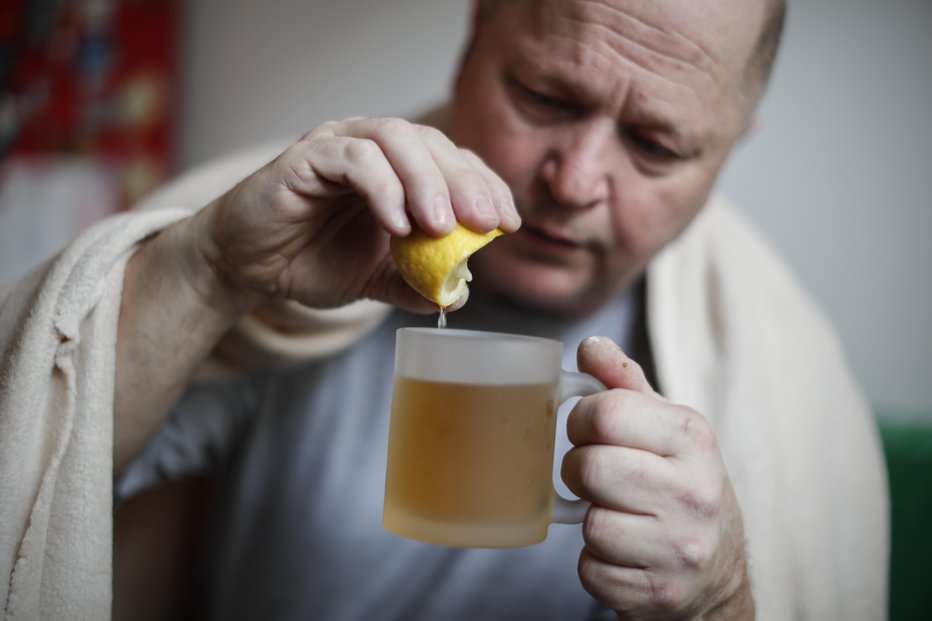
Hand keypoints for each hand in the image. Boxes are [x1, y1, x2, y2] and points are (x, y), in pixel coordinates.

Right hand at [187, 117, 519, 312]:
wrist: (247, 267)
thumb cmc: (309, 260)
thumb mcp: (377, 279)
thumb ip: (417, 281)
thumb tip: (460, 293)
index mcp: (397, 168)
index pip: (453, 161)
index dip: (485, 186)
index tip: (507, 224)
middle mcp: (371, 146)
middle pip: (432, 144)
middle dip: (465, 183)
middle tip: (485, 223)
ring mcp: (338, 145)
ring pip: (396, 139)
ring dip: (427, 181)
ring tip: (442, 227)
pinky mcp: (306, 156)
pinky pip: (354, 158)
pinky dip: (382, 188)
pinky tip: (396, 226)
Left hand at [562, 337, 753, 619]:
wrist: (717, 568)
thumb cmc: (677, 482)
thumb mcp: (664, 426)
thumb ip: (623, 384)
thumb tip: (590, 345)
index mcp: (693, 437)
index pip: (604, 412)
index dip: (580, 419)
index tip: (589, 430)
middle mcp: (695, 492)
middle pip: (588, 469)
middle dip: (578, 471)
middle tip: (596, 476)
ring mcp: (680, 548)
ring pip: (589, 525)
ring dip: (589, 520)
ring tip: (617, 514)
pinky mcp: (661, 594)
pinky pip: (591, 570)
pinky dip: (596, 563)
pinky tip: (623, 552)